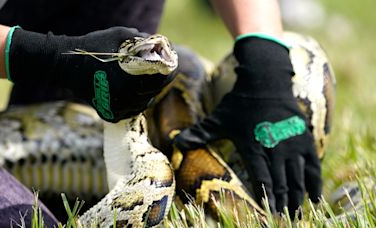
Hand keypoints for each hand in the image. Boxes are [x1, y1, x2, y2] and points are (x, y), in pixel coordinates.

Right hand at [6, 27, 174, 121]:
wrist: (66, 65)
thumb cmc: (93, 48)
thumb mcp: (119, 35)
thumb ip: (141, 39)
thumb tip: (157, 43)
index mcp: (131, 78)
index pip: (162, 80)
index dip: (169, 72)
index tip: (170, 67)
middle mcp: (126, 97)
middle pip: (154, 92)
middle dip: (159, 82)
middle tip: (160, 74)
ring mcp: (117, 107)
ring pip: (143, 104)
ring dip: (148, 94)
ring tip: (146, 83)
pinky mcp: (109, 113)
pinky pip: (130, 112)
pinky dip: (135, 104)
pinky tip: (135, 94)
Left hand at [174, 37, 320, 214]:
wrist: (266, 80)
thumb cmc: (240, 102)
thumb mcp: (218, 119)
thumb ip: (199, 134)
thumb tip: (175, 143)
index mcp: (253, 147)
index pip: (262, 180)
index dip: (266, 199)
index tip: (268, 215)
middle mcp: (275, 149)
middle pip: (282, 184)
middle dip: (283, 204)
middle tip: (284, 221)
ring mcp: (293, 145)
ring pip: (298, 178)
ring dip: (298, 198)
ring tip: (296, 214)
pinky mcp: (305, 139)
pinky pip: (313, 166)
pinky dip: (314, 183)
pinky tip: (315, 197)